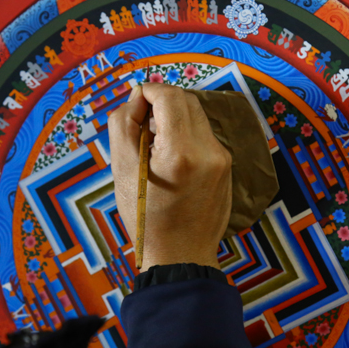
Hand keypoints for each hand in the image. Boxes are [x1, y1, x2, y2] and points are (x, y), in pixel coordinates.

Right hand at [108, 83, 231, 270]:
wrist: (181, 255)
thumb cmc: (147, 218)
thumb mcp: (121, 171)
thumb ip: (124, 125)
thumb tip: (137, 99)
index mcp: (181, 152)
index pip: (169, 96)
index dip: (148, 91)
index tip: (135, 104)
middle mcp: (208, 150)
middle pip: (186, 101)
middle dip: (161, 102)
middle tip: (141, 122)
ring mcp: (222, 158)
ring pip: (197, 116)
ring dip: (174, 118)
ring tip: (154, 143)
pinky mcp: (227, 166)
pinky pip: (205, 135)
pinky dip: (186, 135)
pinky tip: (171, 159)